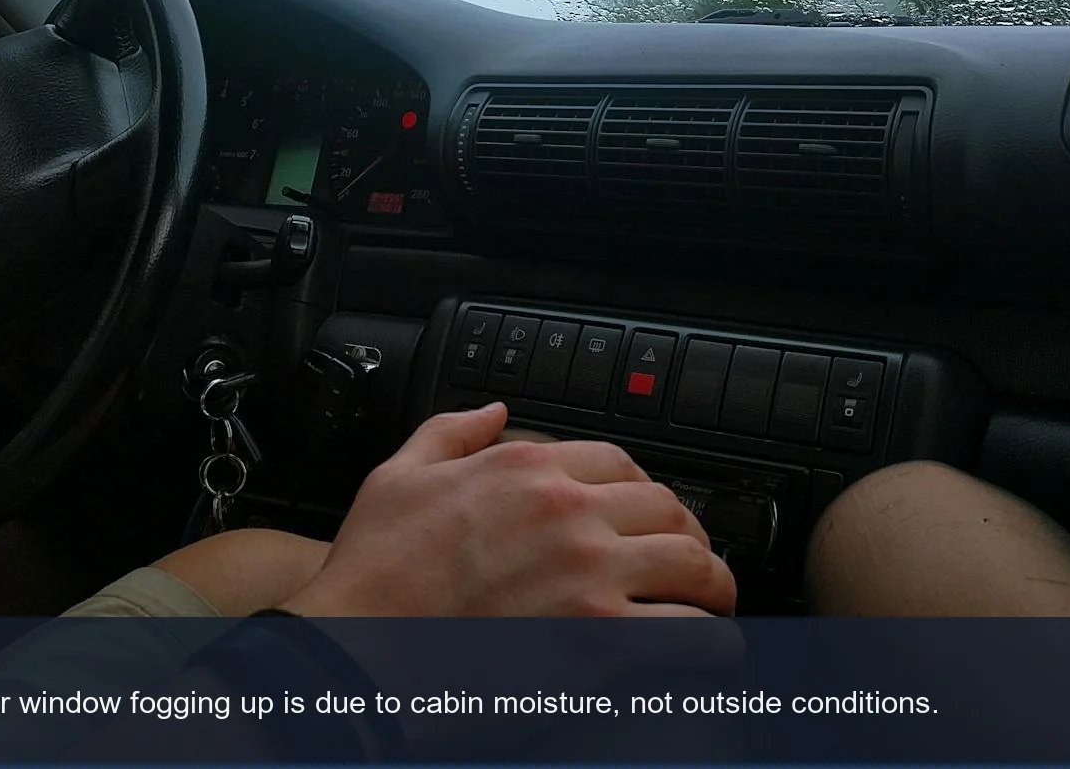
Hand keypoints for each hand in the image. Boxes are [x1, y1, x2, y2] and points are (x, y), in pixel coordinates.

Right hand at [281, 402, 734, 616]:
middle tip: (689, 562)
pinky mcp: (601, 642)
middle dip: (687, 534)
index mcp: (524, 468)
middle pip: (667, 508)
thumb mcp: (397, 478)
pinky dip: (713, 644)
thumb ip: (451, 433)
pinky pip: (689, 634)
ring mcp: (589, 575)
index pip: (618, 464)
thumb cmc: (370, 579)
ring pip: (693, 565)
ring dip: (713, 585)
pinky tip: (712, 652)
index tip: (647, 517)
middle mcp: (567, 512)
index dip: (642, 491)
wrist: (355, 659)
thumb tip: (494, 411)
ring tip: (714, 604)